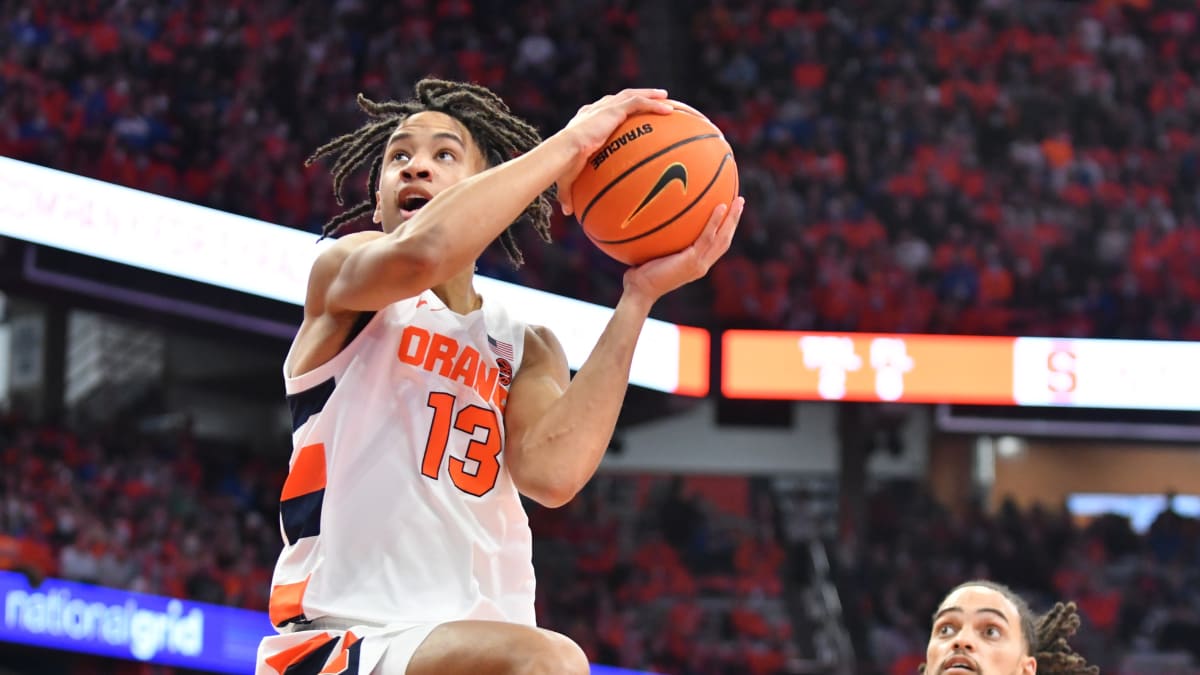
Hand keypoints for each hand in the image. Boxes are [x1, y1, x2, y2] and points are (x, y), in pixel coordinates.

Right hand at [555, 88, 674, 216]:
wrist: (564, 151)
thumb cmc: (562, 165)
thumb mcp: (567, 180)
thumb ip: (570, 193)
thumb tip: (568, 212)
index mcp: (585, 121)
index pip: (602, 111)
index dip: (615, 110)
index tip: (624, 113)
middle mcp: (595, 110)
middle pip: (621, 98)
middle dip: (637, 96)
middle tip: (653, 100)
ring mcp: (605, 107)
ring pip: (632, 95)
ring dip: (650, 95)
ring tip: (665, 97)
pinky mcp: (613, 109)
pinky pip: (638, 104)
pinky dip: (654, 105)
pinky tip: (670, 112)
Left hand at [623, 196, 744, 302]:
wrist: (639, 291)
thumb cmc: (640, 273)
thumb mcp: (654, 254)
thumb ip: (661, 241)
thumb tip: (653, 218)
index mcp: (697, 264)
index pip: (717, 245)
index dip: (725, 229)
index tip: (729, 211)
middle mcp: (702, 265)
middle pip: (725, 240)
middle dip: (735, 220)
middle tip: (740, 200)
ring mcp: (699, 265)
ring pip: (722, 238)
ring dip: (732, 219)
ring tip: (739, 200)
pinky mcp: (692, 262)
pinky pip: (707, 237)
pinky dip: (715, 221)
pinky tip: (720, 206)